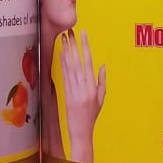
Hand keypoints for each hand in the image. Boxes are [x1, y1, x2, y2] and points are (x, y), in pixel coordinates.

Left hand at [60, 29, 105, 162]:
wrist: (81, 132)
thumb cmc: (92, 116)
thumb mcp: (101, 99)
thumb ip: (102, 81)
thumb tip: (102, 65)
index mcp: (93, 87)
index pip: (89, 61)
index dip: (85, 46)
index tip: (82, 33)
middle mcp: (83, 87)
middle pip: (77, 61)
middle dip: (73, 44)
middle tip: (69, 30)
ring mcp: (73, 90)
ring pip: (69, 66)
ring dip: (66, 51)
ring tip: (63, 38)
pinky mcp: (66, 94)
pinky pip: (64, 76)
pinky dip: (62, 64)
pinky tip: (60, 54)